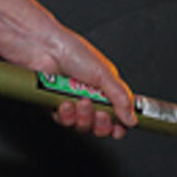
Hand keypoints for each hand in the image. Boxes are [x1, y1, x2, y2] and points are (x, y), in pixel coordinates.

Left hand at [0, 0, 135, 137]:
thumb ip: (121, 98)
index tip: (119, 128)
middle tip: (100, 114)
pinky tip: (66, 103)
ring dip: (83, 118)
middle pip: (100, 126)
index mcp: (105, 87)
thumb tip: (132, 118)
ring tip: (81, 102)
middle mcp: (90, 96)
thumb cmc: (71, 51)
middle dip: (101, 123)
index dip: (119, 125)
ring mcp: (73, 103)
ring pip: (83, 126)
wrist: (43, 48)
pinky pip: (64, 122)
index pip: (118, 115)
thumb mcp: (104, 74)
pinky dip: (66, 116)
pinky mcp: (55, 107)